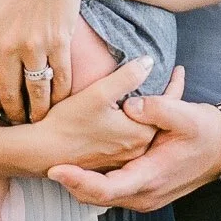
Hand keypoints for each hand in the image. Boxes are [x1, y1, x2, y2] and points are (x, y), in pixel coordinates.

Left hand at [0, 0, 89, 122]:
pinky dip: (59, 95)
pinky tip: (59, 101)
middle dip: (10, 114)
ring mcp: (35, 46)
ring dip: (35, 111)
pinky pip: (59, 79)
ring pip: (34, 93)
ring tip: (36, 119)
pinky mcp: (59, 44)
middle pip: (7, 93)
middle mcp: (8, 43)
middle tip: (13, 122)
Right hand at [0, 56, 159, 177]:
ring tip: (154, 94)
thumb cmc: (67, 122)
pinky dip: (135, 124)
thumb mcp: (99, 93)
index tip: (180, 69)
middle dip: (165, 100)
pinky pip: (131, 139)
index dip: (174, 85)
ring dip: (150, 113)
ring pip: (145, 129)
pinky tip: (129, 113)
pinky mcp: (109, 159)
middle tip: (172, 79)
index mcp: (139, 133)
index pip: (167, 107)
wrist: (41, 152)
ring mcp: (123, 157)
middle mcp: (136, 150)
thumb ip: (127, 77)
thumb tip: (150, 61)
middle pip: (158, 119)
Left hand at [48, 69, 220, 211]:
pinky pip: (113, 189)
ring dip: (82, 182)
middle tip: (48, 165)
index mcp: (151, 178)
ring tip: (59, 164)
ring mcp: (144, 197)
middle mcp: (145, 195)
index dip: (78, 181)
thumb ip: (159, 108)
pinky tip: (83, 165)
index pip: (106, 189)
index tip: (55, 169)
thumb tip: (131, 105)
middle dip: (72, 182)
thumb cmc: (207, 132)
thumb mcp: (187, 116)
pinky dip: (96, 180)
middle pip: (97, 196)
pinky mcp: (144, 191)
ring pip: (103, 195)